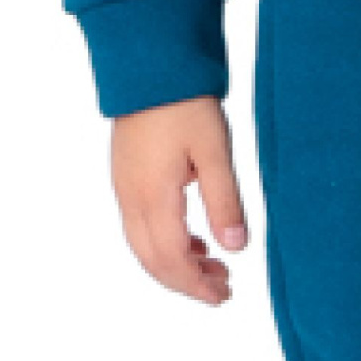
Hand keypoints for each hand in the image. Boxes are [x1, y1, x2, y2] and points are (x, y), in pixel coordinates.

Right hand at [110, 97, 249, 305]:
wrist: (149, 65)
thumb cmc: (184, 104)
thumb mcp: (215, 152)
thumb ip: (225, 202)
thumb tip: (236, 249)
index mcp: (153, 197)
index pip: (172, 260)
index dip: (197, 285)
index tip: (224, 295)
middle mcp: (131, 199)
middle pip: (153, 261)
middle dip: (187, 282)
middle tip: (224, 291)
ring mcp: (124, 188)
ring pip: (144, 246)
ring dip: (176, 265)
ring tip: (214, 268)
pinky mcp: (126, 178)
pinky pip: (140, 227)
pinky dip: (166, 244)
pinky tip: (193, 240)